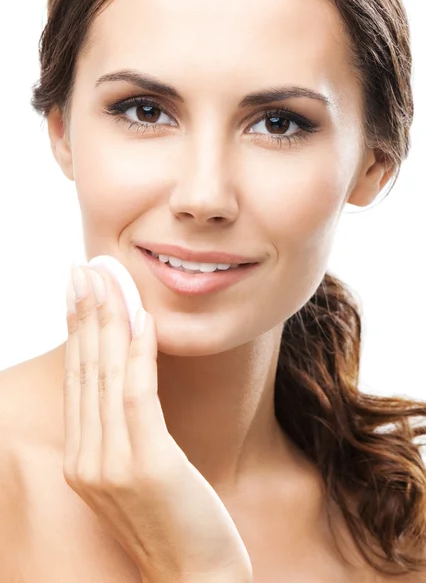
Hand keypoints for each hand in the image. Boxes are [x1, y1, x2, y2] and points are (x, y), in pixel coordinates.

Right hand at [63, 261, 252, 582]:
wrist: (195, 577)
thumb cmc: (174, 520)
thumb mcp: (139, 471)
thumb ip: (123, 431)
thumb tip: (127, 381)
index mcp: (82, 459)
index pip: (77, 380)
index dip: (77, 330)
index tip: (78, 289)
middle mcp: (86, 459)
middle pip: (85, 369)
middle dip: (85, 312)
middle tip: (85, 267)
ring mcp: (111, 464)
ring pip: (106, 375)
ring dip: (107, 319)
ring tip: (107, 277)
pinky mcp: (146, 465)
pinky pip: (138, 394)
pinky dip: (139, 352)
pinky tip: (142, 317)